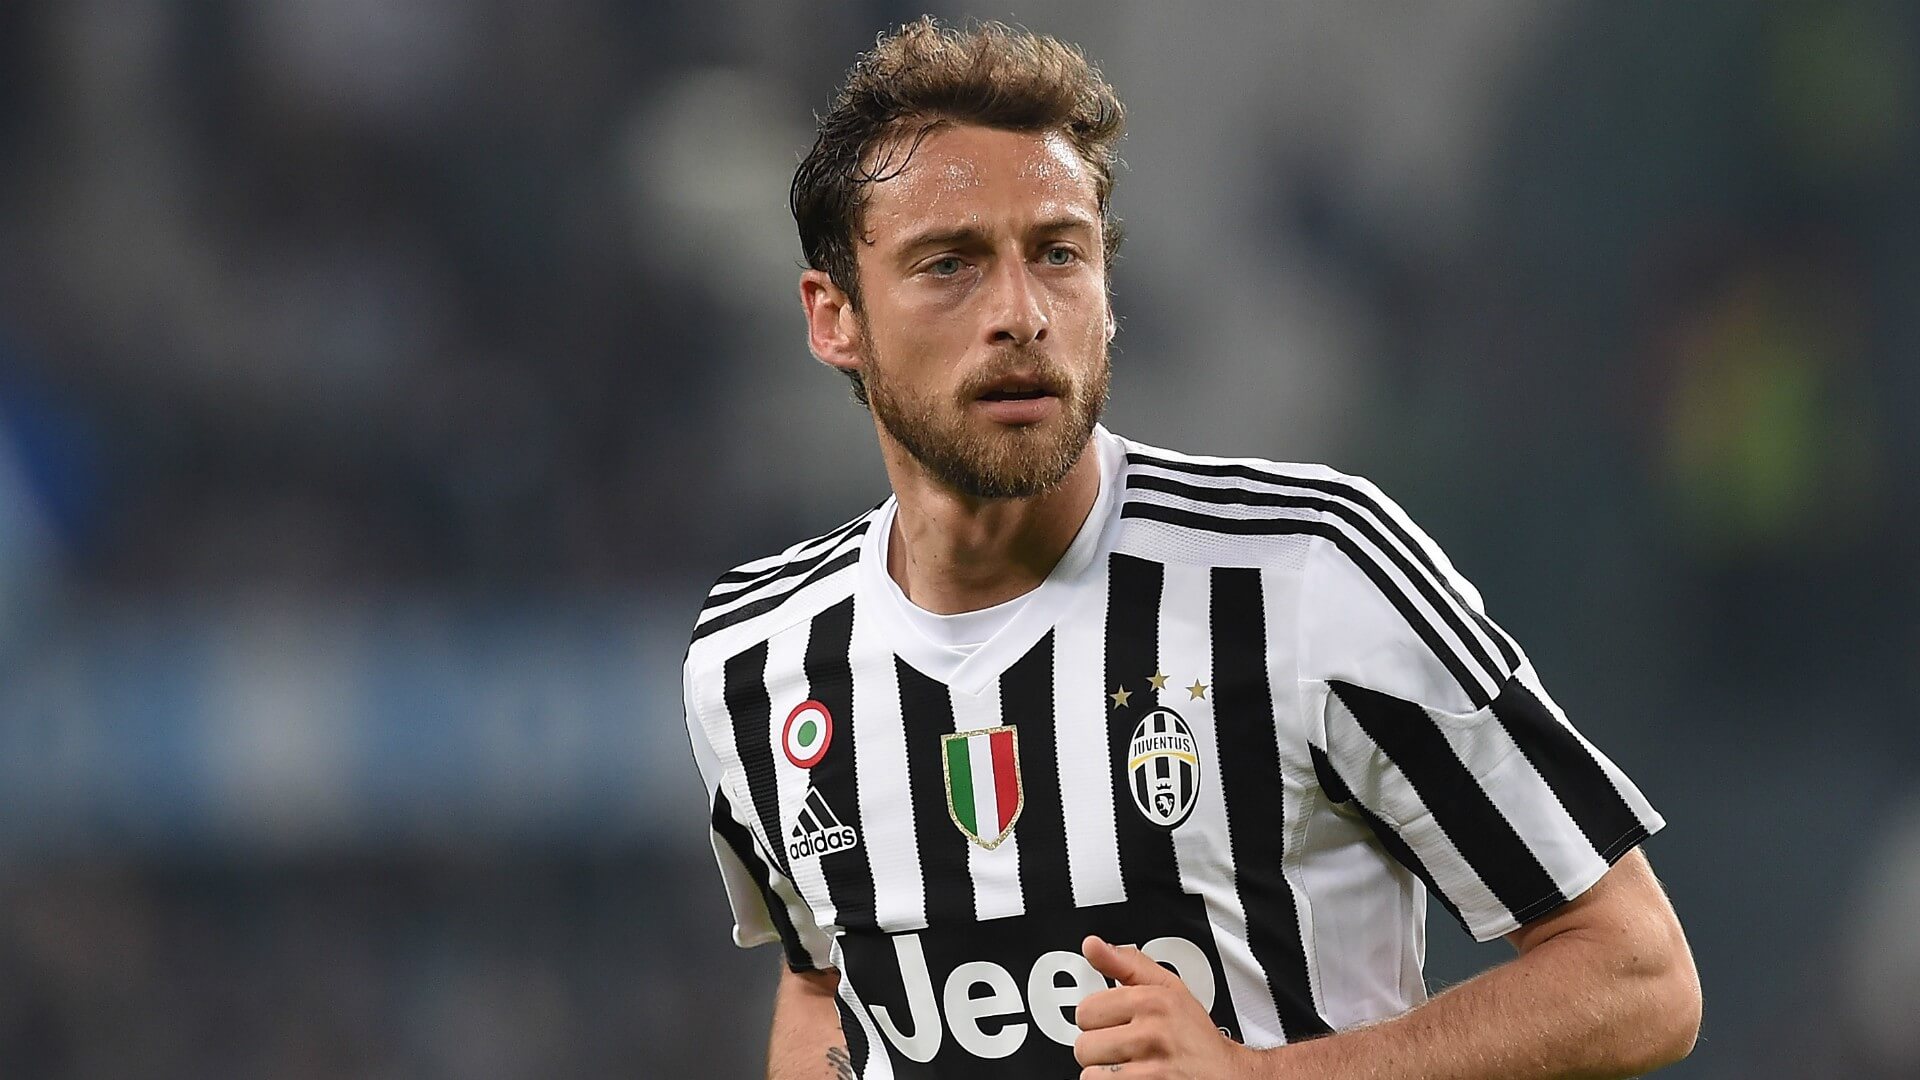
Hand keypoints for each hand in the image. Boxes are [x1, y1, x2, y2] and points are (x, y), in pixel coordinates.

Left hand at [1072, 935, 1261, 1078]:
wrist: (1228, 1076)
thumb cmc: (1196, 1037)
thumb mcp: (1169, 988)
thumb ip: (1127, 964)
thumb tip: (1092, 945)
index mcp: (1151, 1002)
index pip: (1085, 1011)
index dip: (1098, 1021)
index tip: (1115, 1025)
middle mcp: (1152, 1034)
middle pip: (1084, 1046)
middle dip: (1101, 1051)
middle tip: (1127, 1050)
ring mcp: (1152, 1070)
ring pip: (1091, 1075)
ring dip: (1107, 1075)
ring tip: (1131, 1067)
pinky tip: (1136, 1079)